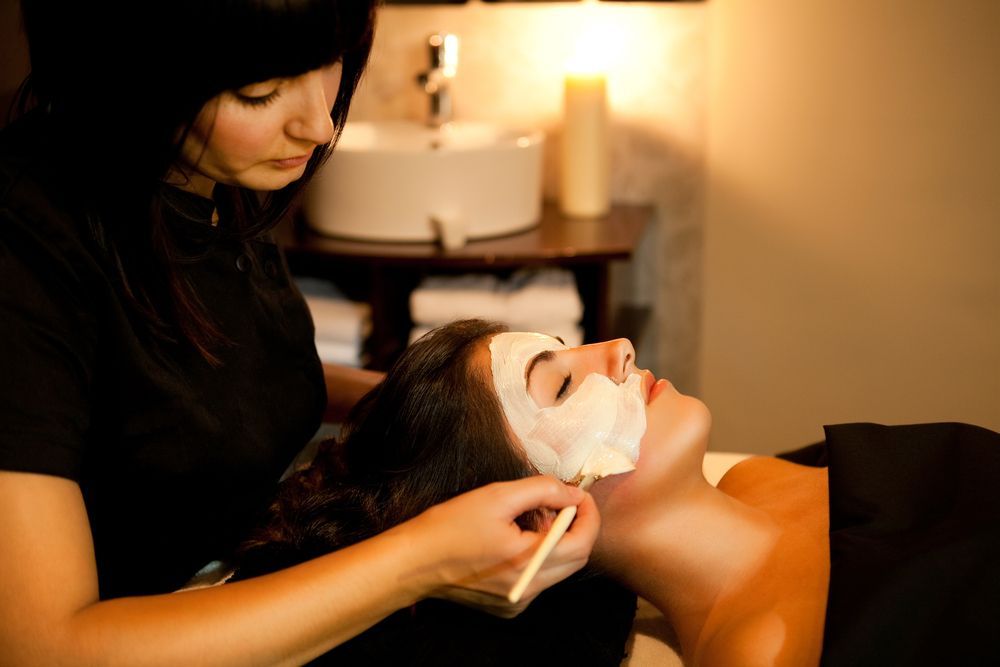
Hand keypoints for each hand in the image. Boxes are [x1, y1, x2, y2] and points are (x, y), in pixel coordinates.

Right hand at [403, 475, 599, 617]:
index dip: (588, 514)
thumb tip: (573, 495)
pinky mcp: (508, 606)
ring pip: (558, 569)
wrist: (413, 563)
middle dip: (574, 527)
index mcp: (527, 562)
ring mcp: (518, 602)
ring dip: (556, 541)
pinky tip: (515, 540)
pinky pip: (538, 579)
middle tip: (556, 503)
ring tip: (530, 519)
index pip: (582, 542)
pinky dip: (539, 557)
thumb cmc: (450, 526)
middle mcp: (527, 589)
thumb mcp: (496, 496)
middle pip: (575, 559)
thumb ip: (542, 490)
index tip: (579, 494)